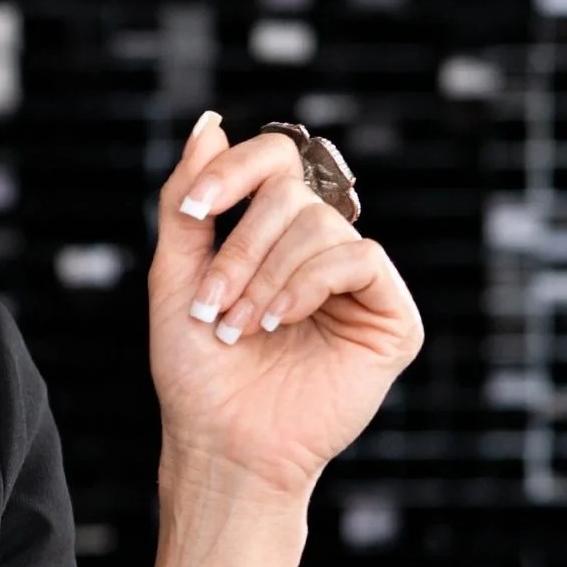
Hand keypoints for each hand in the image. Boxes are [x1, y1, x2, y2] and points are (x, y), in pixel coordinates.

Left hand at [149, 111, 424, 501]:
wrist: (221, 443)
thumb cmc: (196, 371)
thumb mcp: (175, 277)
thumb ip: (189, 203)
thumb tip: (209, 123)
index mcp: (273, 236)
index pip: (272, 162)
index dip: (232, 170)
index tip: (193, 210)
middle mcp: (320, 250)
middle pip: (290, 193)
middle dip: (240, 249)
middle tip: (214, 306)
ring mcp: (358, 282)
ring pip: (320, 226)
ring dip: (266, 277)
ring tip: (241, 328)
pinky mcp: (391, 315)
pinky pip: (359, 258)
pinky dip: (309, 284)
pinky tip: (280, 322)